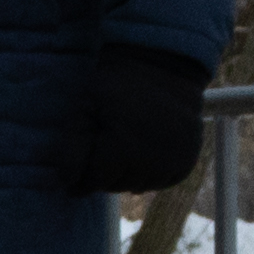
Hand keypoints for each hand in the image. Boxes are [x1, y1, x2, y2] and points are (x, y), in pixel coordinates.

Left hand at [75, 43, 209, 195]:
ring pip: (138, 187)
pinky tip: (143, 155)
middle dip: (104, 174)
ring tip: (122, 151)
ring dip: (126, 176)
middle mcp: (152, 161)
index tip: (74, 174)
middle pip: (116, 186)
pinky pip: (162, 182)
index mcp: (124, 149)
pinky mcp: (186, 161)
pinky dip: (150, 174)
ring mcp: (173, 162)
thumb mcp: (86, 108)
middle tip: (102, 150)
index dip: (82, 178)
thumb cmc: (117, 86)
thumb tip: (66, 184)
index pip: (94, 182)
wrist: (163, 66)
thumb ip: (72, 147)